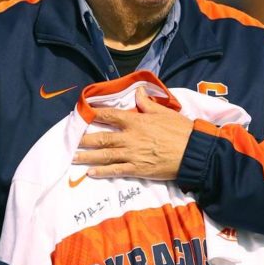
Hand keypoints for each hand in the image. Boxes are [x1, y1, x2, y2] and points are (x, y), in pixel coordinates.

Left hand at [73, 87, 193, 180]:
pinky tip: (91, 173)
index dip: (95, 114)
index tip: (83, 114)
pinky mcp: (137, 169)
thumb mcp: (164, 112)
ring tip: (73, 157)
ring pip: (104, 155)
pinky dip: (102, 172)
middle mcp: (130, 137)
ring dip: (87, 156)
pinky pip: (116, 170)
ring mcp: (132, 154)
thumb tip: (138, 91)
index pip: (110, 116)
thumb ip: (147, 103)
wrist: (193, 152)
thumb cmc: (181, 130)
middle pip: (102, 137)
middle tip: (71, 140)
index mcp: (136, 121)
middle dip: (84, 139)